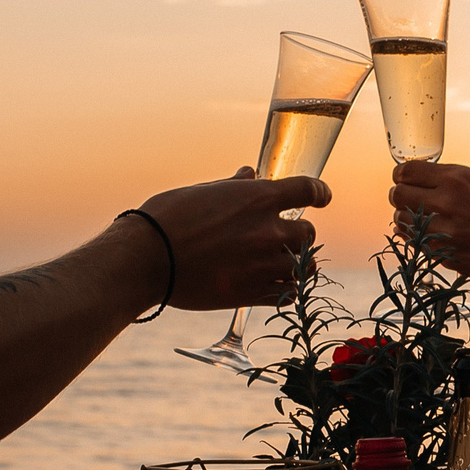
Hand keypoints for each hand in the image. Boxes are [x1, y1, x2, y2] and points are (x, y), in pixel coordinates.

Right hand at [135, 167, 328, 309]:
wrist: (146, 260)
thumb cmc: (167, 218)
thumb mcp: (201, 192)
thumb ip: (233, 186)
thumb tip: (248, 174)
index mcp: (258, 198)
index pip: (308, 190)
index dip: (320, 192)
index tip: (323, 197)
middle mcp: (267, 231)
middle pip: (309, 233)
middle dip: (301, 234)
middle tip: (288, 237)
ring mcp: (262, 264)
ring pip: (304, 268)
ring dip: (298, 265)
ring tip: (288, 265)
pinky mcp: (251, 294)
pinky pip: (287, 295)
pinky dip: (285, 290)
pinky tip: (275, 286)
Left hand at [387, 161, 469, 302]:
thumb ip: (449, 183)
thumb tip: (417, 183)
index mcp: (458, 179)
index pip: (406, 171)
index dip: (403, 175)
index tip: (405, 179)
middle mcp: (447, 203)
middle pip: (397, 196)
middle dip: (400, 196)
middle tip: (408, 199)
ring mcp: (445, 232)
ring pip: (401, 221)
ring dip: (406, 219)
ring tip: (421, 218)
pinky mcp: (446, 256)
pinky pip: (414, 244)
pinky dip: (415, 238)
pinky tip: (427, 234)